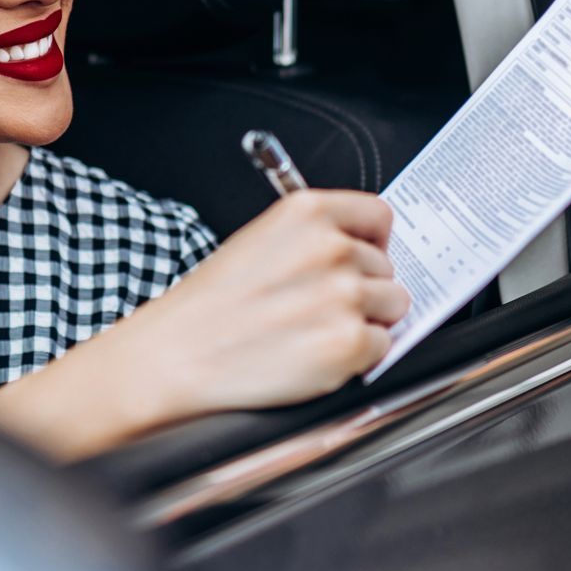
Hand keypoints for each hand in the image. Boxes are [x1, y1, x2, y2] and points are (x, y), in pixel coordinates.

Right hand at [104, 189, 409, 418]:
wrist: (177, 356)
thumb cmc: (210, 306)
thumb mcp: (261, 240)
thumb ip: (316, 237)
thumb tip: (362, 252)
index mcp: (308, 212)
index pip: (378, 215)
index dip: (373, 242)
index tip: (363, 259)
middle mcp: (331, 247)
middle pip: (387, 266)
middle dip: (364, 290)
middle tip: (318, 309)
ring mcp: (344, 295)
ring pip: (393, 306)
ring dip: (365, 322)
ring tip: (315, 331)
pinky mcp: (348, 342)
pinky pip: (382, 348)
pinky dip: (358, 358)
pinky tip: (316, 355)